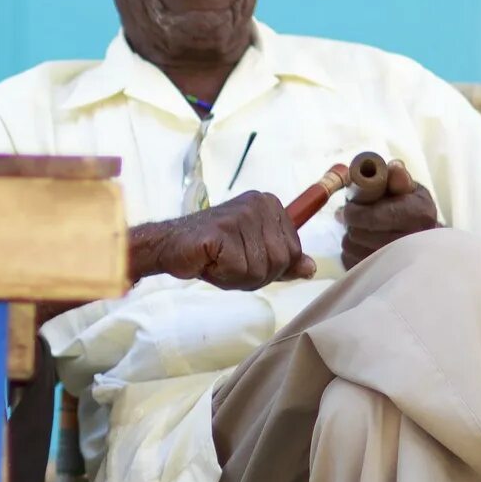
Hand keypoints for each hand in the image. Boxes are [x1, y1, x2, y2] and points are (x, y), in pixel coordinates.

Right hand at [129, 190, 315, 290]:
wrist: (169, 245)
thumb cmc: (212, 251)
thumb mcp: (254, 255)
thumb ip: (284, 260)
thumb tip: (311, 268)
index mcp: (270, 205)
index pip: (294, 251)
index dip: (271, 268)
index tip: (244, 258)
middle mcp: (259, 204)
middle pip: (281, 261)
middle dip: (256, 275)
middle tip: (229, 264)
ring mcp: (241, 215)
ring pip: (261, 269)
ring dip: (237, 277)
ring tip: (218, 263)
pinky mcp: (222, 230)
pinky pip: (239, 270)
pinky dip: (223, 276)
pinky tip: (209, 263)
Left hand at [340, 161, 440, 267]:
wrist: (429, 243)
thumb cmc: (415, 210)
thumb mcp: (412, 191)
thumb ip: (399, 178)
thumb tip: (393, 168)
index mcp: (418, 215)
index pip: (374, 217)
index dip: (355, 212)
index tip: (349, 207)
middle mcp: (410, 242)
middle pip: (360, 235)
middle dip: (352, 224)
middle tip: (352, 217)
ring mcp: (397, 264)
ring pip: (353, 250)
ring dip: (350, 238)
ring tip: (358, 230)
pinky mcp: (382, 277)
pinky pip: (351, 264)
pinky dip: (350, 253)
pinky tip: (360, 245)